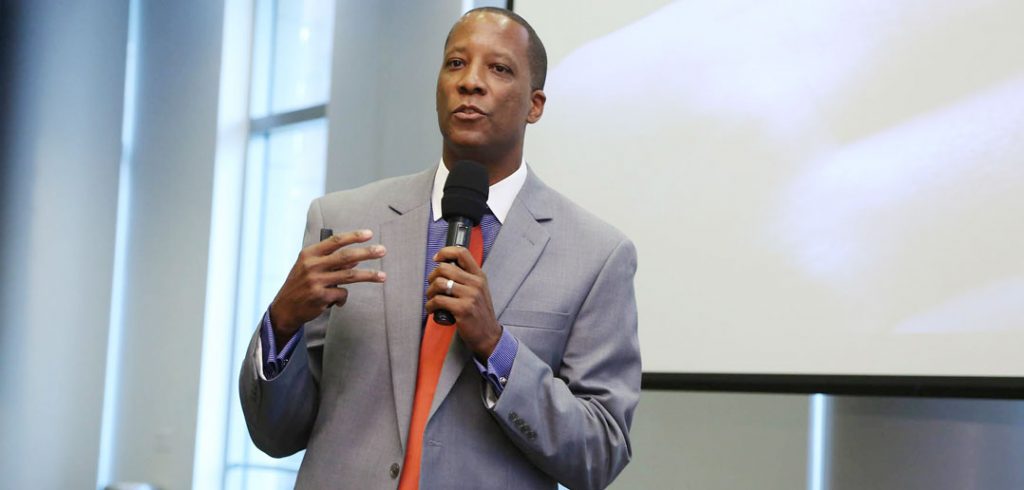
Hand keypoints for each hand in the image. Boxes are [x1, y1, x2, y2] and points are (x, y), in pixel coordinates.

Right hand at [270, 229, 385, 341]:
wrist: (284, 308)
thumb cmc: (300, 284)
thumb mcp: (309, 267)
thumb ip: (330, 262)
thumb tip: (355, 260)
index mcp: (309, 254)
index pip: (335, 241)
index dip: (353, 236)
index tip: (369, 234)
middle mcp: (312, 265)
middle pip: (346, 256)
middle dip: (367, 253)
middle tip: (382, 250)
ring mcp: (316, 281)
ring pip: (350, 276)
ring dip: (369, 275)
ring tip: (383, 276)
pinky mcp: (320, 297)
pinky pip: (342, 294)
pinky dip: (343, 298)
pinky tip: (337, 301)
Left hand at [425, 246, 501, 360]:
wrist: (488, 335)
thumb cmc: (479, 314)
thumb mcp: (479, 291)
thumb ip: (466, 278)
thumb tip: (444, 268)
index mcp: (479, 276)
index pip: (462, 253)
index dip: (445, 252)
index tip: (437, 258)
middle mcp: (476, 283)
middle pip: (444, 268)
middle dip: (432, 276)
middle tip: (431, 285)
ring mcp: (470, 296)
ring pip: (439, 283)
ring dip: (430, 291)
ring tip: (432, 298)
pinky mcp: (462, 309)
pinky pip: (438, 300)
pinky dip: (430, 305)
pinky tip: (432, 309)